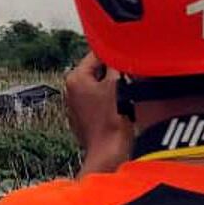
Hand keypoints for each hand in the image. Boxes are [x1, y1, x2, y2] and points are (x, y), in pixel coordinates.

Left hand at [64, 53, 133, 176]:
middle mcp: (71, 89)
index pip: (97, 53)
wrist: (108, 154)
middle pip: (98, 70)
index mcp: (75, 78)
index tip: (131, 53)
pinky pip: (99, 101)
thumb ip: (117, 63)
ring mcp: (76, 105)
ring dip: (115, 86)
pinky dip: (111, 100)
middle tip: (132, 76)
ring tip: (127, 94)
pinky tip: (122, 108)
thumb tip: (120, 50)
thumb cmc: (112, 122)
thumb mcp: (118, 84)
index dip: (117, 53)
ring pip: (100, 86)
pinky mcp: (85, 118)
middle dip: (115, 72)